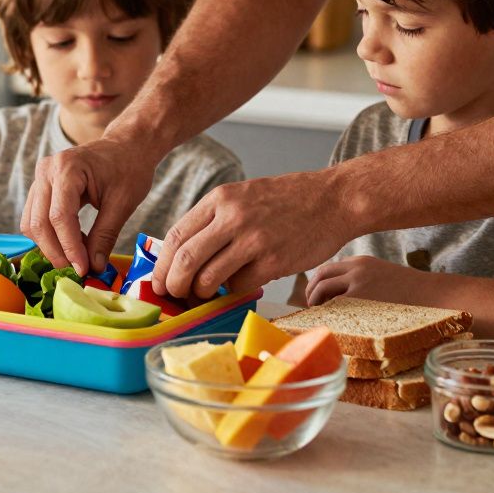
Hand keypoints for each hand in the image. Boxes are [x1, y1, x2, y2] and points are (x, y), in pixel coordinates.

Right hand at [19, 137, 155, 275]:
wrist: (126, 146)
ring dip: (51, 246)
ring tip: (78, 257)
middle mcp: (46, 170)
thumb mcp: (123, 203)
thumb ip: (105, 235)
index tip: (83, 268)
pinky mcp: (41, 187)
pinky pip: (35, 218)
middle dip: (57, 252)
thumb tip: (94, 267)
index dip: (70, 247)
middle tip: (78, 270)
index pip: (60, 216)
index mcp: (68, 168)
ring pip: (32, 223)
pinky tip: (73, 243)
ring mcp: (40, 177)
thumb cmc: (129, 167)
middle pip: (39, 223)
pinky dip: (50, 236)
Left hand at [151, 170, 357, 298]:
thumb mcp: (242, 197)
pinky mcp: (274, 260)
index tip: (159, 281)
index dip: (162, 265)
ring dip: (201, 293)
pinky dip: (232, 292)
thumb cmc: (287, 201)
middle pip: (185, 260)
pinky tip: (239, 284)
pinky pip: (238, 286)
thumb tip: (182, 255)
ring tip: (206, 294)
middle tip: (175, 295)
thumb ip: (214, 221)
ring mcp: (253, 239)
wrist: (334, 199)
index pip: (175, 236)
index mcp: (220, 199)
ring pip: (208, 277)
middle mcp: (232, 216)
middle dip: (174, 285)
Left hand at [305, 255, 425, 305]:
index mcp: (361, 262)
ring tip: (318, 314)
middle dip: (310, 291)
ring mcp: (358, 283)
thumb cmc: (409, 291)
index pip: (329, 268)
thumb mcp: (381, 275)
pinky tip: (328, 321)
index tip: (316, 296)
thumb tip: (338, 296)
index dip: (317, 282)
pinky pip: (334, 305)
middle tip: (310, 306)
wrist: (431, 294)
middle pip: (320, 275)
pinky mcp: (362, 299)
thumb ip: (360, 279)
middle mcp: (356, 269)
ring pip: (323, 289)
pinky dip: (326, 312)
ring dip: (314, 301)